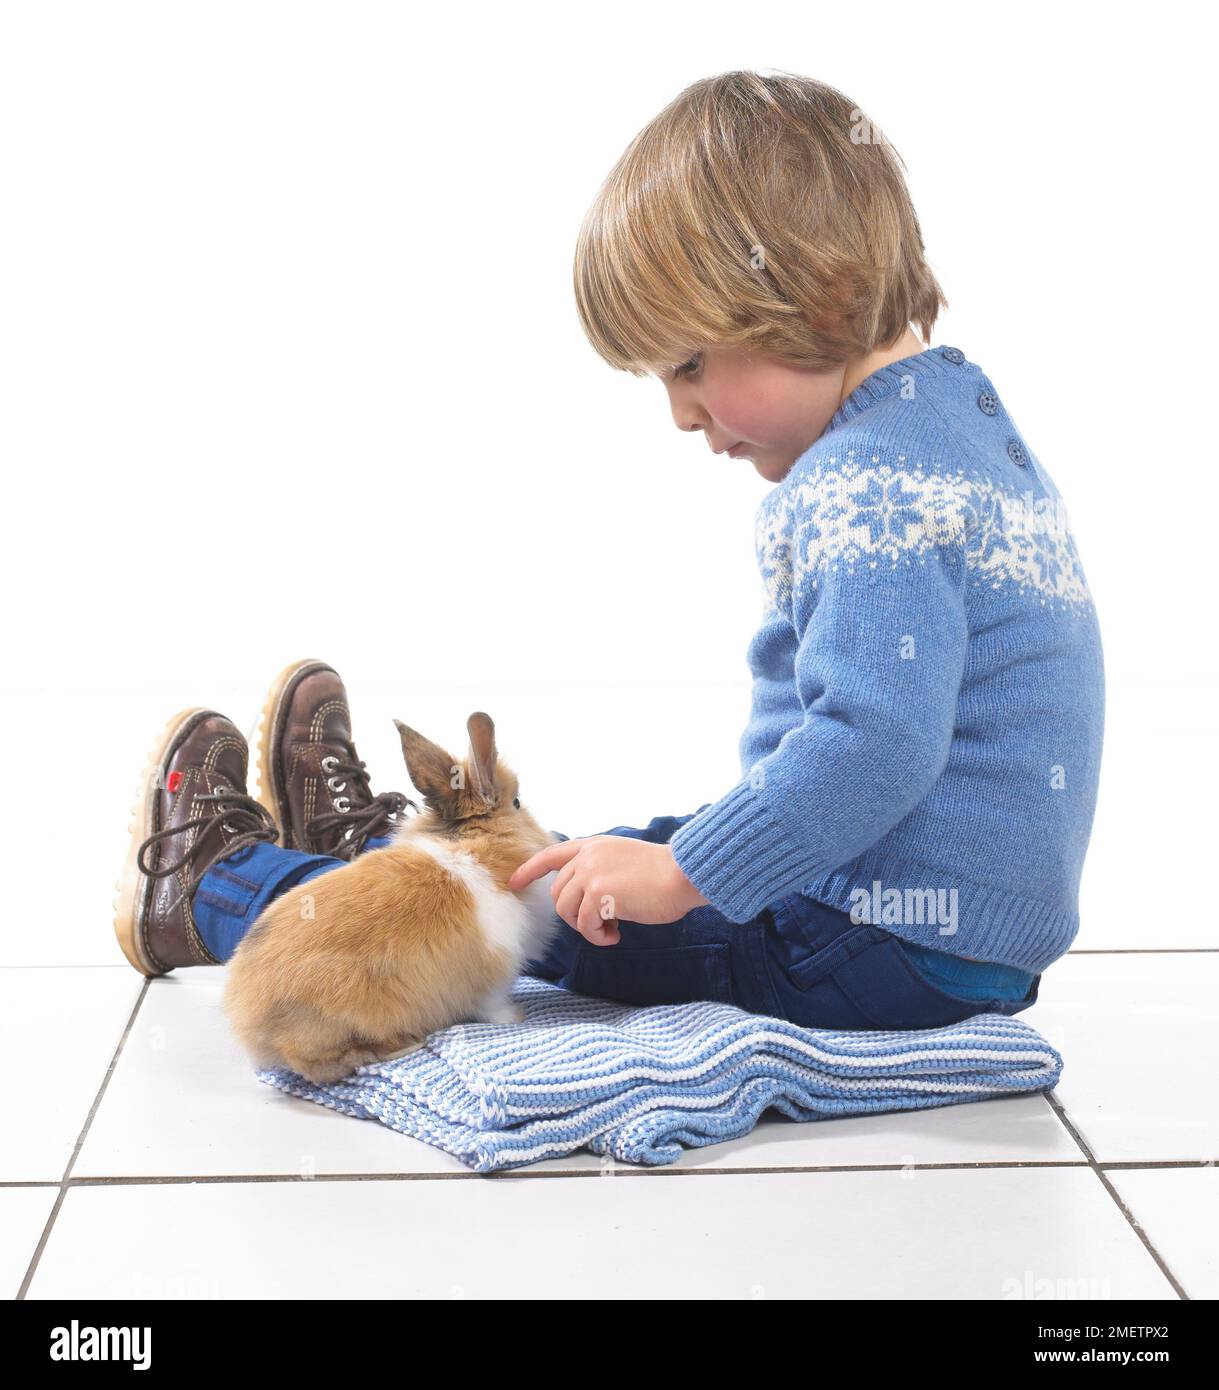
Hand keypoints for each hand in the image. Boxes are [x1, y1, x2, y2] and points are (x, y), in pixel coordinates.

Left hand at [507, 836, 709, 945]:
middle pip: (558, 894)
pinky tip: (617, 934)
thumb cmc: (663, 874)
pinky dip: (598, 936)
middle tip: (603, 923)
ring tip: (611, 929)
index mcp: (593, 845)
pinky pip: (585, 925)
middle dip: (575, 915)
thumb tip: (584, 900)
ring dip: (587, 927)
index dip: (530, 870)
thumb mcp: (623, 861)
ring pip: (567, 911)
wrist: (683, 874)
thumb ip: (600, 871)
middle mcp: (587, 856)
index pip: (551, 854)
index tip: (514, 883)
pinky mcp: (598, 894)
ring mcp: (591, 873)